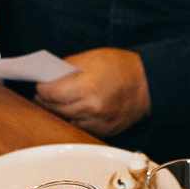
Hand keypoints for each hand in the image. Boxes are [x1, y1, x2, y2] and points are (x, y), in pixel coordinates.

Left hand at [34, 48, 149, 136]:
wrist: (150, 84)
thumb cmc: (122, 67)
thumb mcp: (93, 57)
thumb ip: (68, 67)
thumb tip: (48, 77)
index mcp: (87, 87)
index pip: (51, 92)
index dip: (41, 88)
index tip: (39, 84)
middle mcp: (91, 108)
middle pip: (55, 108)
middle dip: (45, 100)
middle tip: (41, 94)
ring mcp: (98, 122)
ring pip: (65, 121)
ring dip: (57, 112)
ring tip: (53, 102)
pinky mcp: (104, 132)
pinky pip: (79, 128)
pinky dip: (73, 119)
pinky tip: (71, 110)